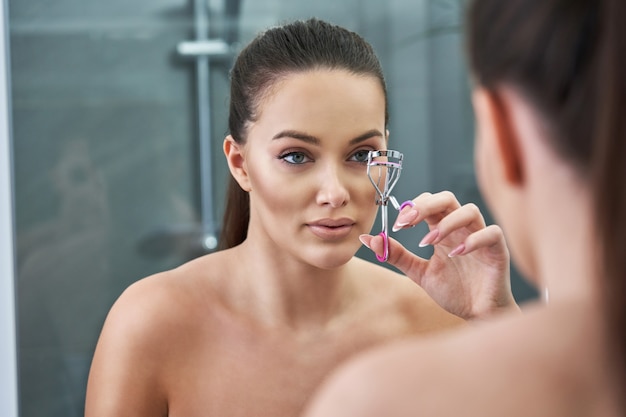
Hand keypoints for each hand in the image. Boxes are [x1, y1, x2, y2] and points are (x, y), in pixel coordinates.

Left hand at [361, 191, 518, 319]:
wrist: (477, 315)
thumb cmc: (453, 291)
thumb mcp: (418, 272)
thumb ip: (397, 254)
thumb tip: (368, 238)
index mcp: (443, 230)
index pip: (430, 202)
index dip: (412, 207)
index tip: (397, 225)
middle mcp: (462, 229)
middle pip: (447, 198)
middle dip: (425, 205)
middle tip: (407, 221)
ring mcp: (481, 238)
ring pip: (470, 210)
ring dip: (446, 222)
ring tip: (429, 241)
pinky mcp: (498, 252)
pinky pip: (492, 233)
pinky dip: (474, 239)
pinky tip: (456, 254)